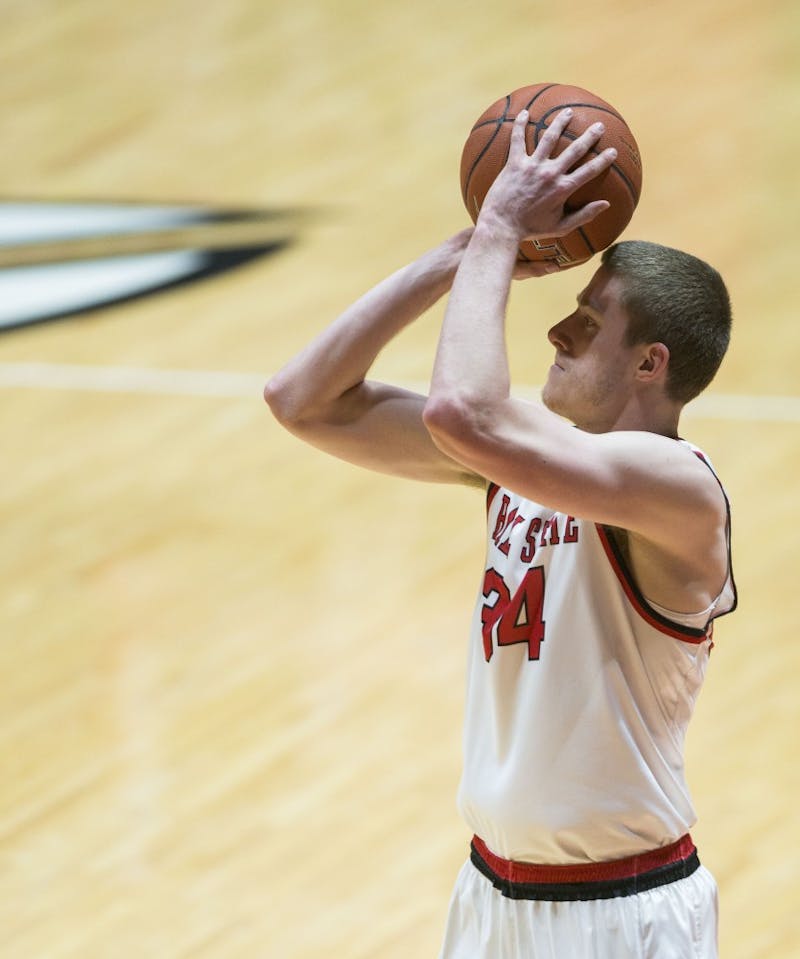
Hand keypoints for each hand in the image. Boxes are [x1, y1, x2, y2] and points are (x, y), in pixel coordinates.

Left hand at [478, 108, 617, 243]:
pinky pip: (517, 139)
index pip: (589, 171)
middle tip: (599, 126)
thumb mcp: (560, 227)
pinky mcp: (515, 163)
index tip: (613, 151)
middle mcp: (550, 173)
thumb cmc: (530, 229)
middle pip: (574, 150)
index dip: (603, 160)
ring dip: (560, 123)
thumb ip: (583, 216)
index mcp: (563, 189)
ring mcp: (532, 166)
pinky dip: (519, 125)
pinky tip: (524, 112)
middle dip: (589, 136)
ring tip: (568, 112)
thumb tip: (606, 204)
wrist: (502, 226)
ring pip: (549, 138)